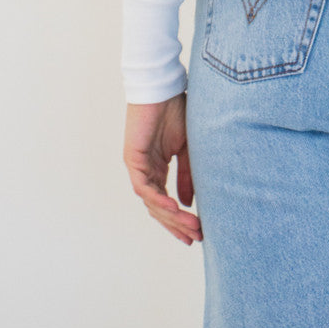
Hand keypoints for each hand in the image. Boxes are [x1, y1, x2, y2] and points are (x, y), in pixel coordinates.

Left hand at [123, 92, 202, 244]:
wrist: (163, 89)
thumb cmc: (175, 112)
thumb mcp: (186, 149)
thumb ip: (186, 176)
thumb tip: (188, 204)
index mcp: (157, 169)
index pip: (165, 203)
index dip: (179, 220)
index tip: (195, 235)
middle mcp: (145, 172)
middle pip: (158, 208)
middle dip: (176, 225)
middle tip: (194, 238)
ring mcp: (138, 168)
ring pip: (152, 202)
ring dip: (171, 215)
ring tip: (190, 225)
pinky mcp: (132, 160)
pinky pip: (144, 187)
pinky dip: (158, 199)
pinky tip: (174, 208)